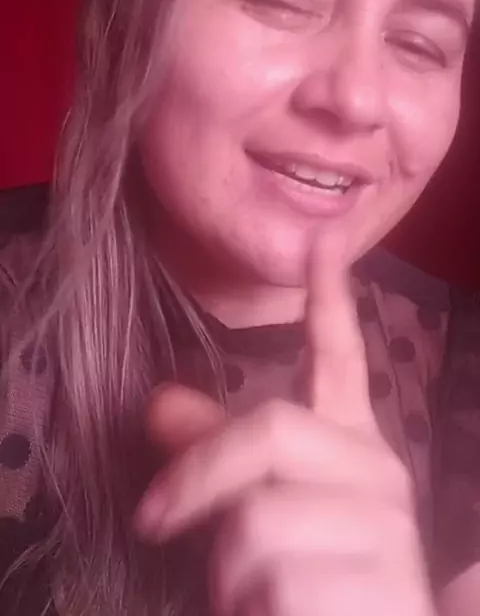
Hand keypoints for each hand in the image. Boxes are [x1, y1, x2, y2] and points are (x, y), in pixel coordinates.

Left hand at [135, 226, 434, 615]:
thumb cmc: (310, 577)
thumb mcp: (260, 509)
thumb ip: (216, 455)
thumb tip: (158, 402)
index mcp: (350, 447)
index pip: (342, 359)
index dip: (330, 299)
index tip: (321, 239)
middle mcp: (375, 472)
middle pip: (268, 429)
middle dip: (199, 475)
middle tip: (152, 518)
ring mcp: (382, 524)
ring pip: (256, 514)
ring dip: (226, 568)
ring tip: (256, 594)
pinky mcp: (373, 578)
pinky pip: (268, 575)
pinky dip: (247, 606)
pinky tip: (281, 615)